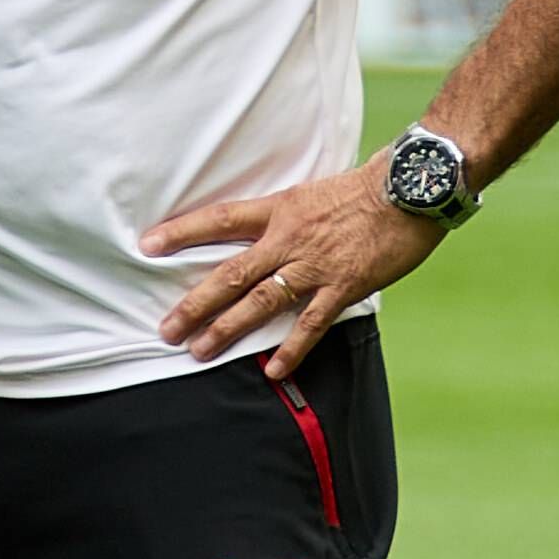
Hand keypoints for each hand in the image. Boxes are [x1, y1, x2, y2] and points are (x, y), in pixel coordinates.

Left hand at [142, 153, 444, 380]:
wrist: (411, 188)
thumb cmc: (366, 188)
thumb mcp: (312, 192)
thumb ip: (285, 215)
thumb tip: (263, 232)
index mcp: (279, 209)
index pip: (219, 219)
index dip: (181, 232)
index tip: (148, 245)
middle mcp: (288, 238)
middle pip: (230, 272)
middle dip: (195, 302)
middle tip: (165, 328)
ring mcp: (314, 265)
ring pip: (260, 301)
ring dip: (227, 329)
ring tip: (199, 352)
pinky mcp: (343, 286)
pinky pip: (310, 324)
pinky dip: (290, 349)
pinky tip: (271, 370)